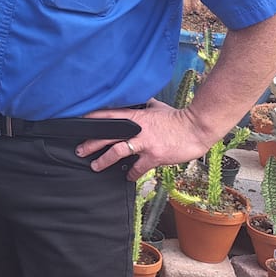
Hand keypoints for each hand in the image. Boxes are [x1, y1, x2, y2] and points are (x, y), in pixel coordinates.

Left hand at [75, 100, 213, 180]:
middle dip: (91, 143)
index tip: (79, 123)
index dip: (92, 118)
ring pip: (117, 152)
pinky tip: (127, 177)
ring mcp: (145, 143)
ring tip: (94, 166)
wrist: (196, 128)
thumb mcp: (157, 107)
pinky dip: (131, 174)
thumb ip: (145, 105)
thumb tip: (139, 99)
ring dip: (103, 160)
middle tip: (80, 150)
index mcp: (136, 115)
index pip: (108, 114)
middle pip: (107, 135)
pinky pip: (137, 168)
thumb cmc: (178, 118)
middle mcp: (137, 129)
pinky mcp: (154, 156)